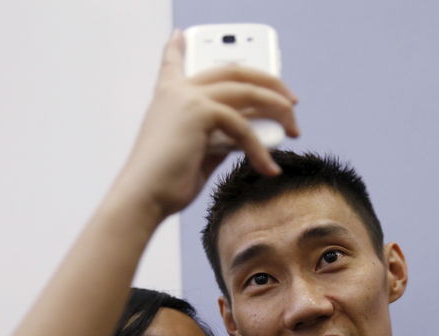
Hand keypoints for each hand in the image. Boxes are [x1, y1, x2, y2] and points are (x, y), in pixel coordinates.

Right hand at [113, 29, 299, 219]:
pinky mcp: (199, 112)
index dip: (177, 48)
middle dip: (269, 83)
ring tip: (294, 129)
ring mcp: (188, 97)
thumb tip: (249, 132)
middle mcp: (177, 91)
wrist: (144, 197)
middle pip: (234, 71)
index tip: (180, 35)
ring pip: (248, 91)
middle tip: (290, 102)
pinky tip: (268, 168)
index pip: (172, 63)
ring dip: (277, 109)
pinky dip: (261, 148)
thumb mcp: (199, 151)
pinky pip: (244, 126)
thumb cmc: (167, 183)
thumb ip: (220, 135)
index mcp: (168, 97)